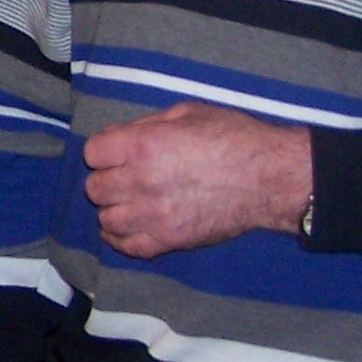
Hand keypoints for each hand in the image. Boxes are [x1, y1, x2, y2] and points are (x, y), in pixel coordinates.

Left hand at [82, 101, 311, 256]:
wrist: (270, 178)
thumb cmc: (233, 138)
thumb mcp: (187, 114)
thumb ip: (146, 125)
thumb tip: (118, 138)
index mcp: (143, 145)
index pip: (92, 153)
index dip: (104, 151)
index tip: (116, 152)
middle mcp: (142, 181)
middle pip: (95, 188)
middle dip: (106, 179)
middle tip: (125, 176)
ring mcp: (154, 215)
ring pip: (107, 220)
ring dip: (114, 209)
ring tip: (130, 202)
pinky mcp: (170, 240)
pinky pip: (128, 247)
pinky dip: (121, 238)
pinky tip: (127, 227)